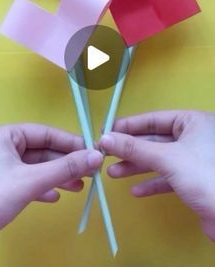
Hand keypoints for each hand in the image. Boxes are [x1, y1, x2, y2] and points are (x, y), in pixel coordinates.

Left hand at [0, 124, 101, 245]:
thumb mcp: (32, 180)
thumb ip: (65, 168)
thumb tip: (96, 157)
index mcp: (5, 135)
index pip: (45, 133)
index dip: (69, 142)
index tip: (90, 151)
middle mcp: (1, 146)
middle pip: (42, 151)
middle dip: (65, 163)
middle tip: (88, 172)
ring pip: (35, 168)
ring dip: (57, 176)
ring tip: (79, 186)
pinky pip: (26, 181)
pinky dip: (42, 187)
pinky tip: (55, 196)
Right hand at [99, 110, 214, 240]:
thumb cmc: (204, 175)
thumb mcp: (167, 158)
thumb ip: (135, 148)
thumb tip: (105, 139)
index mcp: (193, 122)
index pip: (154, 118)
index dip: (129, 125)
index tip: (106, 131)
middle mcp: (195, 137)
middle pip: (155, 140)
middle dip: (130, 149)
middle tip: (105, 155)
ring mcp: (195, 159)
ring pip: (160, 159)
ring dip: (137, 167)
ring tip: (112, 174)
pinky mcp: (195, 180)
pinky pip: (169, 177)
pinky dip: (153, 183)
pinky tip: (136, 191)